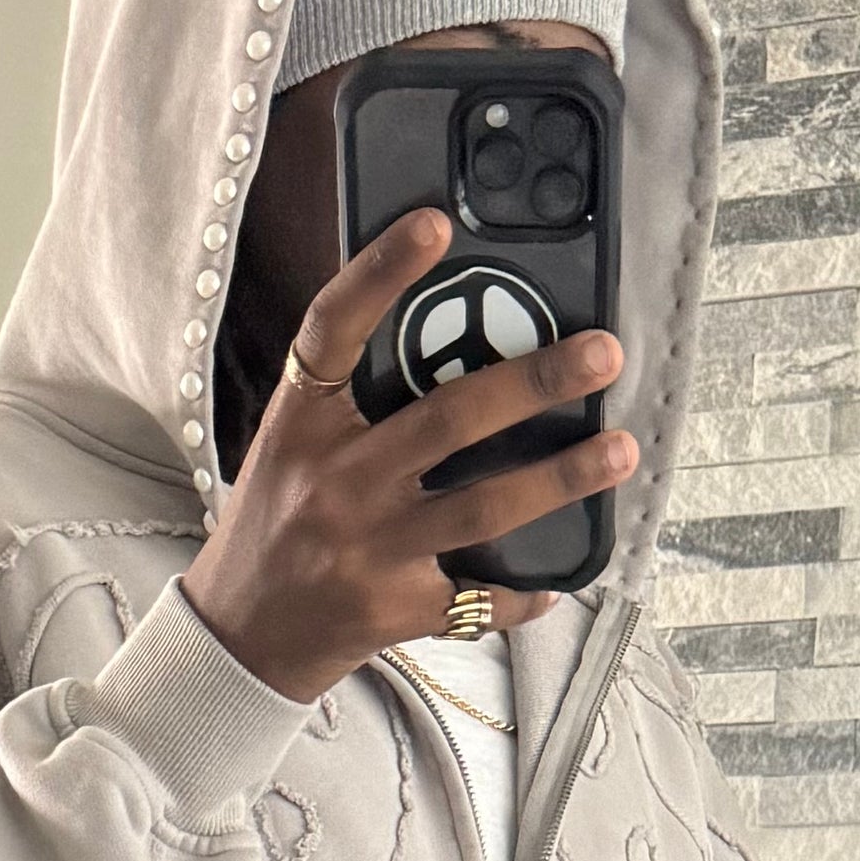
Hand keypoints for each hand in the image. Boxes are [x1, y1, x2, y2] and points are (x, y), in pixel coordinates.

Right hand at [181, 212, 635, 703]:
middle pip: (447, 420)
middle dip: (535, 381)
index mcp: (302, 424)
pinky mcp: (395, 608)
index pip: (333, 330)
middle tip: (602, 353)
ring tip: (621, 451)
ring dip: (561, 477)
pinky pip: (479, 599)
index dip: (381, 272)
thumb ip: (351, 396)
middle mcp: (335, 482)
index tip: (435, 223)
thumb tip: (449, 331)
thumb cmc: (275, 526)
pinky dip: (526, 591)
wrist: (238, 637)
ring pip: (483, 507)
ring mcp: (369, 549)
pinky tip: (562, 574)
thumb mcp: (291, 446)